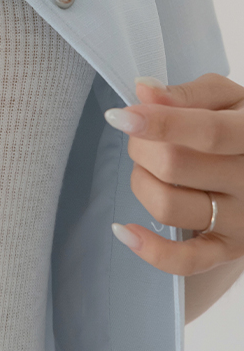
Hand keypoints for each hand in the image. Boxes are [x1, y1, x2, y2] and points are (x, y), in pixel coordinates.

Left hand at [104, 72, 243, 275]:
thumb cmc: (237, 122)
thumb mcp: (225, 97)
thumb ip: (187, 93)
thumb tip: (145, 90)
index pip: (206, 132)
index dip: (159, 123)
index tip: (119, 116)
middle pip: (174, 166)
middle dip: (141, 146)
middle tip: (140, 136)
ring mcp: (243, 220)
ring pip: (168, 205)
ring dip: (141, 180)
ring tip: (148, 166)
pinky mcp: (230, 249)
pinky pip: (187, 261)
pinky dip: (150, 249)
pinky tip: (124, 230)